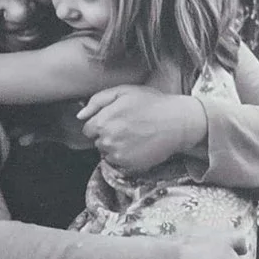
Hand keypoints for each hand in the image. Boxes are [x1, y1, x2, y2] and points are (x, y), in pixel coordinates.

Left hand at [78, 85, 204, 173]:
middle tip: (129, 127)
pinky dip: (127, 157)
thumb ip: (97, 101)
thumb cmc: (152, 103)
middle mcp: (107, 141)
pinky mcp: (129, 167)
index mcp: (102, 122)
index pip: (88, 130)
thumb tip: (80, 116)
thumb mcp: (123, 91)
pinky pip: (120, 163)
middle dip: (108, 135)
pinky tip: (140, 146)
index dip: (101, 123)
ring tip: (136, 136)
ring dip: (117, 147)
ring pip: (108, 154)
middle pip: (98, 142)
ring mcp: (118, 156)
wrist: (178, 122)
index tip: (117, 119)